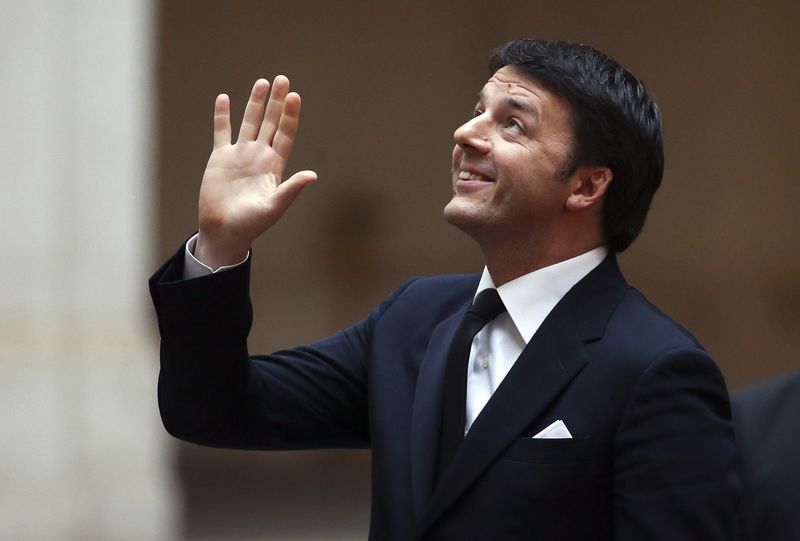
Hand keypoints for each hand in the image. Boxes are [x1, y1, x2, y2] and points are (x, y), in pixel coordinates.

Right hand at [195, 76, 316, 268]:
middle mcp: (260, 156)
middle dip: (277, 102)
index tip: (295, 96)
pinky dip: (222, 116)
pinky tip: (224, 99)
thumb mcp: (274, 207)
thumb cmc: (251, 224)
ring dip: (255, 103)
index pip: (286, 134)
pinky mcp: (220, 158)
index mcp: (275, 166)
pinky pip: (222, 132)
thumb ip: (291, 189)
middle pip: (271, 123)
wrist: (224, 231)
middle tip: (283, 79)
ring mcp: (240, 155)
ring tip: (262, 82)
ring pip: (249, 122)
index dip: (291, 116)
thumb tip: (313, 175)